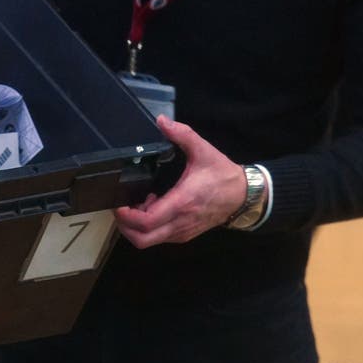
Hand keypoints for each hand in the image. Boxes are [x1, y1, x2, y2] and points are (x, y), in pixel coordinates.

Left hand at [114, 116, 246, 247]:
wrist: (243, 196)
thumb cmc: (222, 175)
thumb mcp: (203, 150)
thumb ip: (182, 134)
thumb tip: (162, 121)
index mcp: (182, 202)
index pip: (146, 221)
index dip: (127, 215)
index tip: (119, 203)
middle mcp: (180, 222)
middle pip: (142, 239)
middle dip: (125, 226)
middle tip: (122, 207)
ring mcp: (182, 231)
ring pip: (148, 241)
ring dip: (136, 227)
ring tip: (139, 205)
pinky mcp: (184, 235)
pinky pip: (159, 238)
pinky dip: (148, 228)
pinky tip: (153, 208)